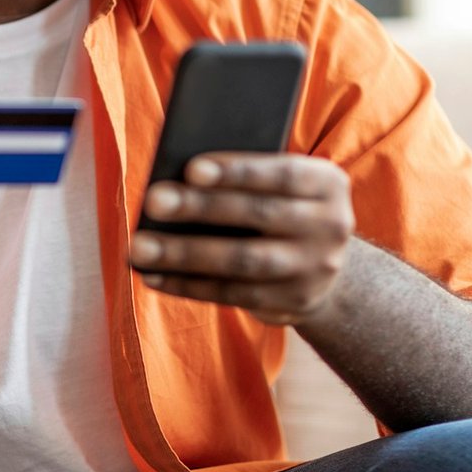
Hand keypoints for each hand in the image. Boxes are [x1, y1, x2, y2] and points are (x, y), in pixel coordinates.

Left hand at [130, 153, 352, 325]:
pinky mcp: (294, 302)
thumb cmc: (282, 205)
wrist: (326, 264)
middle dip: (200, 208)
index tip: (191, 169)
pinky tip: (154, 275)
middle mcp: (330, 225)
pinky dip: (190, 284)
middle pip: (258, 214)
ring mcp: (315, 269)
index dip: (237, 171)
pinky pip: (234, 293)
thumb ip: (247, 177)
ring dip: (185, 253)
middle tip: (153, 201)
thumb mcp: (283, 185)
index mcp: (328, 183)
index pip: (282, 173)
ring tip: (140, 247)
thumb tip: (179, 178)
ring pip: (243, 260)